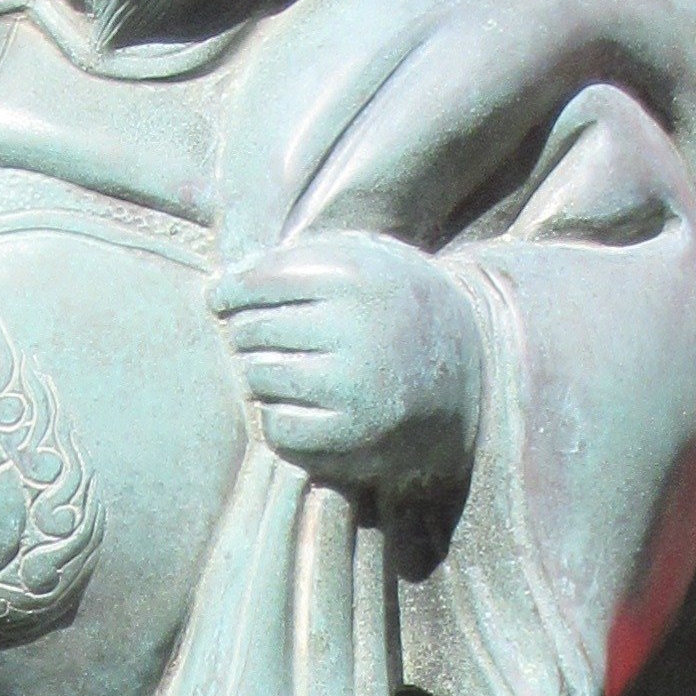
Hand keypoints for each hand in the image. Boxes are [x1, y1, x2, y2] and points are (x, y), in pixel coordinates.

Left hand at [209, 234, 481, 501]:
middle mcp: (355, 329)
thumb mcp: (366, 261)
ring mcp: (355, 386)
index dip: (230, 291)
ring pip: (260, 378)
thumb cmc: (400, 308)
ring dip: (262, 375)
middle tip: (259, 337)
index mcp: (357, 276)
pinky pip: (278, 426)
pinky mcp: (354, 434)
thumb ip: (300, 261)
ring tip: (287, 369)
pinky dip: (277, 417)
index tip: (220, 298)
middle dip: (246, 333)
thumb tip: (220, 289)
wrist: (476, 370)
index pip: (261, 281)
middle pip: (254, 330)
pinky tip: (298, 405)